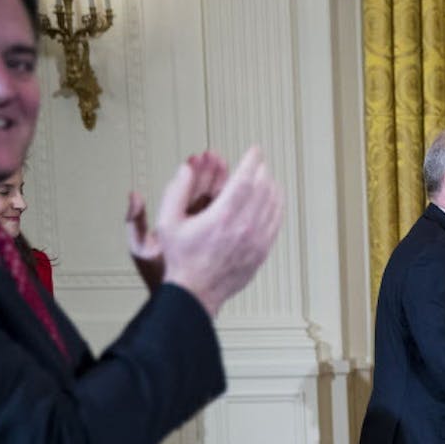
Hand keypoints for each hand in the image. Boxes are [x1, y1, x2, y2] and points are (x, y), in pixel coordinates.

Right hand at [134, 147, 282, 316]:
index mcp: (222, 217)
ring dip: (271, 186)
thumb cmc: (180, 260)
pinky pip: (276, 222)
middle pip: (263, 188)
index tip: (254, 150)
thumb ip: (177, 190)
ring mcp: (257, 241)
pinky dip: (277, 206)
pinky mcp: (263, 252)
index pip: (245, 179)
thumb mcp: (167, 222)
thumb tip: (187, 167)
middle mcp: (244, 227)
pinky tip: (272, 200)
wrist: (195, 293)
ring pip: (274, 204)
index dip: (252, 160)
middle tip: (258, 161)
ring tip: (265, 177)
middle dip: (262, 170)